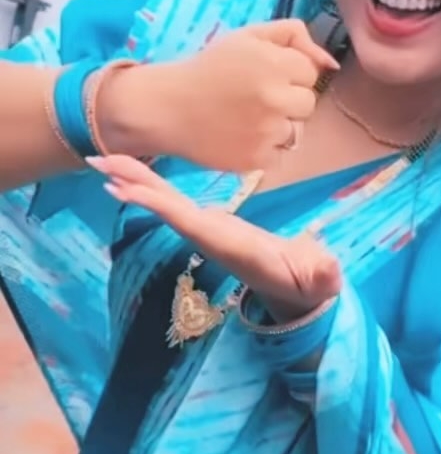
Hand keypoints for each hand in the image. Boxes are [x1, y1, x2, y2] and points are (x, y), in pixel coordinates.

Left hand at [90, 154, 341, 319]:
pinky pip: (176, 201)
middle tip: (98, 159)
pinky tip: (134, 174)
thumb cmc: (310, 284)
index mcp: (231, 245)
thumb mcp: (320, 281)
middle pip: (166, 207)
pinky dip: (154, 185)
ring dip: (136, 180)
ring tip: (105, 159)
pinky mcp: (213, 223)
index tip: (127, 189)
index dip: (159, 205)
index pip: (190, 222)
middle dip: (134, 184)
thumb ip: (323, 275)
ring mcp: (209, 230)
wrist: (301, 294)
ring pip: (166, 202)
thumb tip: (329, 268)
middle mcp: (211, 237)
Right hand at [98, 20, 338, 172]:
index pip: (310, 72)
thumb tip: (331, 63)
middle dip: (286, 100)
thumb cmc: (209, 68)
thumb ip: (294, 35)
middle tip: (253, 98)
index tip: (261, 75)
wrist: (166, 107)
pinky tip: (239, 136)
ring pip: (295, 131)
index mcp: (274, 63)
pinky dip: (263, 148)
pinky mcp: (257, 160)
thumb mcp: (247, 37)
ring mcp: (267, 132)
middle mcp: (274, 98)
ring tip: (245, 118)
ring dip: (277, 126)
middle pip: (308, 103)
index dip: (287, 73)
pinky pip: (279, 154)